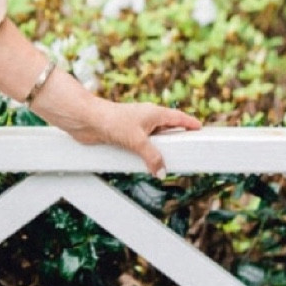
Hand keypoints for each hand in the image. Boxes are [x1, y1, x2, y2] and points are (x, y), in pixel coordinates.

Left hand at [55, 94, 201, 176]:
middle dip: (176, 140)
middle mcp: (146, 119)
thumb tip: (161, 172)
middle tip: (188, 150)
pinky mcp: (123, 137)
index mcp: (155, 113)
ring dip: (157, 152)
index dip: (189, 123)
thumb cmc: (112, 120)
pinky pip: (139, 148)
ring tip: (167, 163)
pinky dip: (143, 156)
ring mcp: (134, 128)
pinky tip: (144, 165)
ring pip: (152, 141)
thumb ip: (152, 157)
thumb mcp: (137, 141)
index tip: (200, 128)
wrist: (85, 119)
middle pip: (167, 130)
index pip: (178, 118)